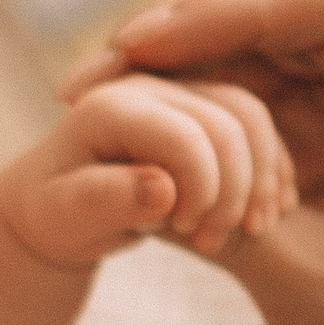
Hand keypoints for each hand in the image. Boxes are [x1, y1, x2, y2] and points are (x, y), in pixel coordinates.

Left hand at [0, 73, 295, 270]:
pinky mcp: (203, 106)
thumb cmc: (55, 214)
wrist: (55, 204)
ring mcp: (181, 90)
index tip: (187, 231)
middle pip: (229, 121)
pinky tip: (262, 217)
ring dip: (259, 181)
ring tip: (243, 233)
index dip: (202, 187)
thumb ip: (107, 200)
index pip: (186, 136)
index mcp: (113, 103)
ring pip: (251, 118)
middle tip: (211, 241)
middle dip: (234, 189)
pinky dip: (268, 172)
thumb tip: (161, 190)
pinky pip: (256, 128)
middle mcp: (150, 83)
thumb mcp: (66, 216)